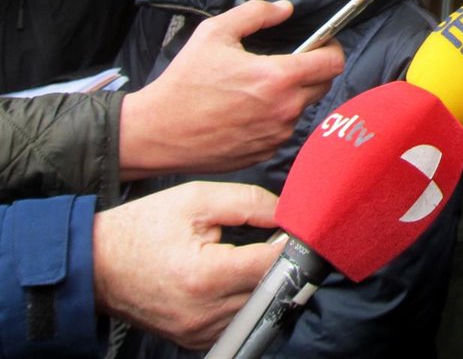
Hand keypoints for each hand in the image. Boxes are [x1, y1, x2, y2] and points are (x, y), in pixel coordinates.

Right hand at [93, 181, 283, 349]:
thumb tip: (287, 213)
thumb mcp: (196, 199)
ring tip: (245, 259)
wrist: (94, 265)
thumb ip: (249, 202)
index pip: (272, 265)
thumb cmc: (142, 227)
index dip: (290, 244)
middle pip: (269, 289)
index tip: (291, 230)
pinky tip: (229, 279)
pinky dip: (240, 301)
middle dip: (278, 264)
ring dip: (260, 284)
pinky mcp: (193, 339)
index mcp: (206, 275)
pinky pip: (235, 321)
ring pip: (256, 308)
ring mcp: (198, 331)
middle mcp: (204, 311)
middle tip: (272, 241)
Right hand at [120, 0, 344, 176]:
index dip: (332, 48)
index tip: (320, 43)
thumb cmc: (183, 83)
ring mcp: (277, 135)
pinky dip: (275, 118)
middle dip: (314, 70)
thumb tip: (286, 9)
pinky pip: (284, 129)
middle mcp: (285, 109)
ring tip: (260, 88)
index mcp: (278, 78)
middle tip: (289, 62)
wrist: (156, 132)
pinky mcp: (266, 152)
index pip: (333, 62)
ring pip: (303, 107)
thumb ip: (256, 13)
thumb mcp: (214, 33)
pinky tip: (248, 110)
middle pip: (324, 85)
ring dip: (293, 95)